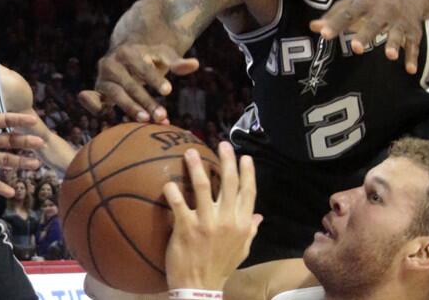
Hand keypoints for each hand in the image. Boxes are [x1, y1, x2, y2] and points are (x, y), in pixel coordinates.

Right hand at [79, 44, 197, 123]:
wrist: (125, 57)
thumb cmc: (149, 58)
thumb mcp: (163, 56)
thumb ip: (178, 63)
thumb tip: (195, 64)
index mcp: (128, 52)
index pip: (142, 67)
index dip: (155, 79)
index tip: (168, 91)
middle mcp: (111, 63)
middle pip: (130, 84)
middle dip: (146, 101)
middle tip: (161, 116)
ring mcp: (102, 77)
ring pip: (115, 94)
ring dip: (130, 108)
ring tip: (145, 120)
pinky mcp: (97, 90)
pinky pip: (92, 100)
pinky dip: (96, 108)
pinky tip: (110, 118)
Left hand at [163, 143, 261, 290]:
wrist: (200, 287)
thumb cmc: (220, 267)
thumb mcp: (241, 250)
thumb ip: (250, 231)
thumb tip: (260, 216)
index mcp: (242, 225)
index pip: (249, 193)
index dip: (247, 173)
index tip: (244, 157)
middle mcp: (227, 221)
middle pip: (229, 184)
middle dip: (227, 161)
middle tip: (222, 144)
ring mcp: (206, 223)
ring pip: (203, 187)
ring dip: (196, 167)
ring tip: (190, 152)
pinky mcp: (185, 228)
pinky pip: (178, 203)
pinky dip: (173, 191)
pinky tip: (168, 182)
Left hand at [309, 0, 423, 74]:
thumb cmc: (373, 4)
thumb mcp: (354, 6)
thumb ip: (334, 17)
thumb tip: (313, 26)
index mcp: (365, 4)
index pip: (347, 13)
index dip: (335, 23)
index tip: (324, 34)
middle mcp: (383, 10)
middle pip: (374, 22)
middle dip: (366, 34)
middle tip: (356, 48)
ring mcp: (400, 21)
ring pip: (397, 32)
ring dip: (394, 43)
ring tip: (390, 55)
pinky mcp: (413, 31)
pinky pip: (413, 44)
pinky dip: (412, 56)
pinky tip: (410, 70)